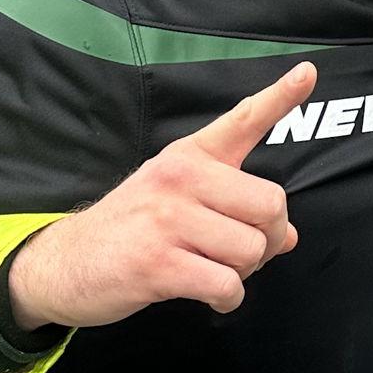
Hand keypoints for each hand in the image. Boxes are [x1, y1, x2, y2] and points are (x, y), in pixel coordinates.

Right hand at [8, 62, 312, 328]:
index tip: (309, 73)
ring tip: (215, 271)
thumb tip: (287, 236)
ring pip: (252, 250)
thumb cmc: (130, 230)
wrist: (63, 264)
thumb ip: (234, 209)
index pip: (243, 120)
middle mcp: (180, 178)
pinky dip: (228, 299)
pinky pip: (226, 284)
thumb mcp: (177, 202)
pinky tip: (212, 296)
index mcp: (188, 156)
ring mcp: (167, 218)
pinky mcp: (158, 263)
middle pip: (271, 206)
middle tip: (239, 252)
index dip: (281, 97)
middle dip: (268, 240)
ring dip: (244, 273)